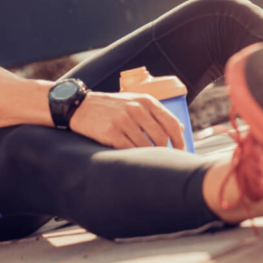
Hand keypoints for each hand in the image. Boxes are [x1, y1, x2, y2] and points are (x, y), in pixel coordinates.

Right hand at [68, 91, 186, 150]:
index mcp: (146, 101)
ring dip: (148, 157)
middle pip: (161, 138)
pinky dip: (133, 157)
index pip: (172, 123)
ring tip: (147, 161)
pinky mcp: (110, 132)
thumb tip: (180, 128)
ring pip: (146, 147)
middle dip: (166, 152)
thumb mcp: (135, 102)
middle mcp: (136, 109)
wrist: (80, 106)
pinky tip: (133, 159)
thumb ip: (156, 113)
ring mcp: (123, 120)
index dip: (180, 141)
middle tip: (165, 161)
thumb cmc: (112, 107)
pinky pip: (129, 150)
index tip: (182, 152)